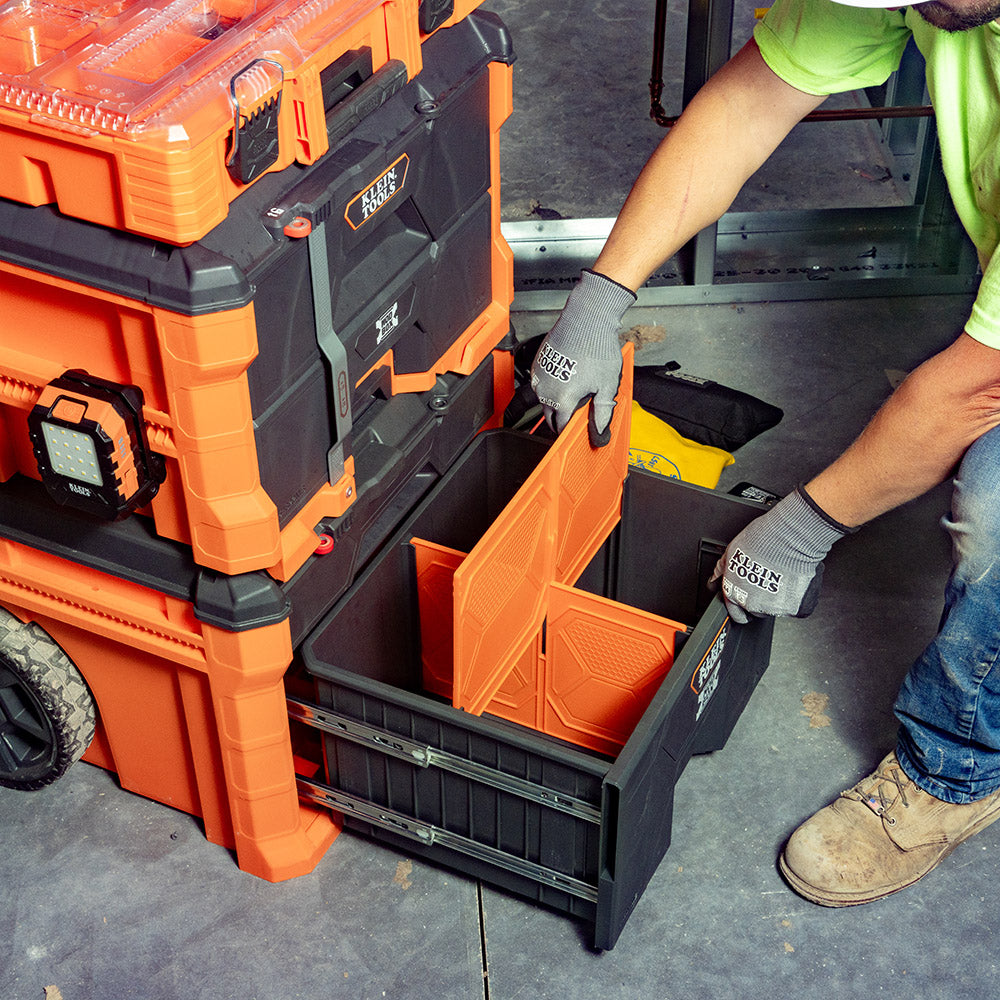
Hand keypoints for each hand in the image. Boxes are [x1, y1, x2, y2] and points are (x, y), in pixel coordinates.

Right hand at [530, 269, 635, 445]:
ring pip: (544, 400)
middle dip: (562, 418)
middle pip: (550, 416)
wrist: (586, 319)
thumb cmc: (597, 347)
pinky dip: (551, 386)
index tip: (580, 427)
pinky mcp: (537, 364)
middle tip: (580, 411)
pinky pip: (541, 384)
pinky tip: (568, 376)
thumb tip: (600, 431)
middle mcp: (545, 390)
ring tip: (576, 389)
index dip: (572, 430)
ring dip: (556, 401)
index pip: (562, 426)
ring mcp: (538, 377)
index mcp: (562, 399)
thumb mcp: (606, 385)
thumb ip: (602, 413)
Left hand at [710, 486, 854, 622]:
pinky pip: (793, 608)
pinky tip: (793, 582)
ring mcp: (772, 607)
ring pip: (773, 609)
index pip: (734, 611)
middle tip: (766, 581)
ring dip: (776, 599)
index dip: (740, 608)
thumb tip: (714, 578)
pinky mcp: (792, 608)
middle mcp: (751, 603)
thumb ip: (722, 569)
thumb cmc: (760, 541)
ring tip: (780, 578)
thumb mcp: (732, 551)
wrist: (787, 540)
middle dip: (759, 599)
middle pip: (754, 610)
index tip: (745, 607)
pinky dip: (794, 598)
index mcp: (734, 591)